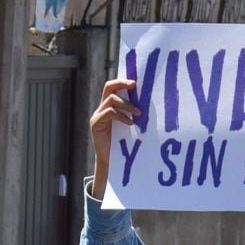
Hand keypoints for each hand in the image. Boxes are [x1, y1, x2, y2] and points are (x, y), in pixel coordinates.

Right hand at [88, 78, 139, 199]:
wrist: (111, 162)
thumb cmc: (122, 144)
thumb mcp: (129, 126)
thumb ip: (133, 114)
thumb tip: (148, 105)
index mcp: (109, 106)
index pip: (113, 87)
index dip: (122, 82)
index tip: (136, 83)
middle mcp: (101, 108)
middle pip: (108, 87)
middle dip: (122, 84)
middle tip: (134, 86)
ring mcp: (97, 115)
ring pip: (111, 100)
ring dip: (127, 105)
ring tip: (138, 113)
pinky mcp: (96, 124)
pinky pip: (109, 113)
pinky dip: (122, 116)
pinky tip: (130, 123)